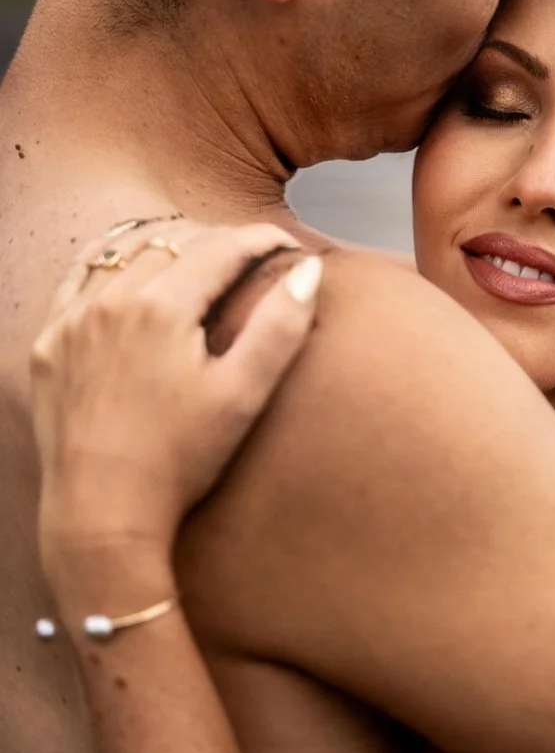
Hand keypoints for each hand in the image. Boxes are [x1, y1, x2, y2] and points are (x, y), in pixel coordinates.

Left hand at [32, 219, 322, 569]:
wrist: (101, 513)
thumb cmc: (178, 462)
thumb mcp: (243, 396)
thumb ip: (280, 327)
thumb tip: (308, 271)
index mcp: (162, 307)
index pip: (222, 247)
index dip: (261, 239)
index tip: (287, 244)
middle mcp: (111, 301)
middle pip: (175, 240)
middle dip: (220, 241)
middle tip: (252, 256)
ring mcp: (73, 321)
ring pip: (124, 251)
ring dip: (167, 245)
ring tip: (199, 256)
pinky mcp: (48, 344)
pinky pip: (78, 278)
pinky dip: (110, 263)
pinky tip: (130, 271)